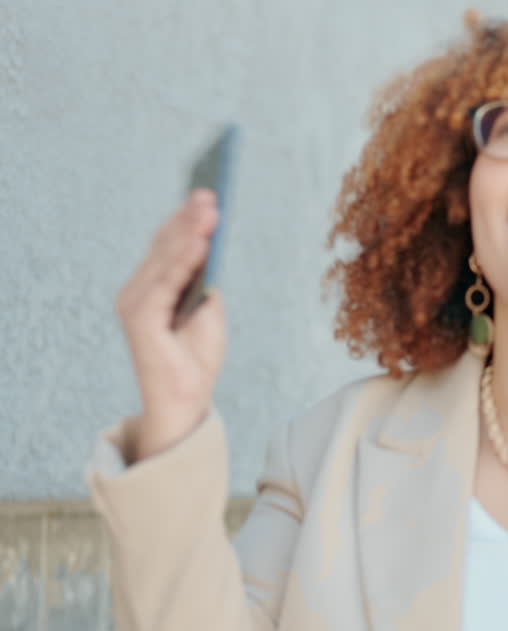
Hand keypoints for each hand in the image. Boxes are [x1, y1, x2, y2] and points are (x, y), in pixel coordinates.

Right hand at [115, 190, 226, 461]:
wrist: (186, 400)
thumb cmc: (196, 357)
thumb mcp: (208, 311)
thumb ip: (204, 281)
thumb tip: (210, 244)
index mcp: (152, 287)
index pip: (168, 244)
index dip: (187, 219)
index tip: (208, 193)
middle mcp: (137, 290)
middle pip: (165, 246)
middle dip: (189, 218)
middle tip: (211, 193)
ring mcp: (135, 303)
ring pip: (164, 260)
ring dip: (188, 233)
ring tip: (209, 211)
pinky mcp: (139, 318)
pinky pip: (164, 284)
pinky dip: (183, 261)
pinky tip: (201, 244)